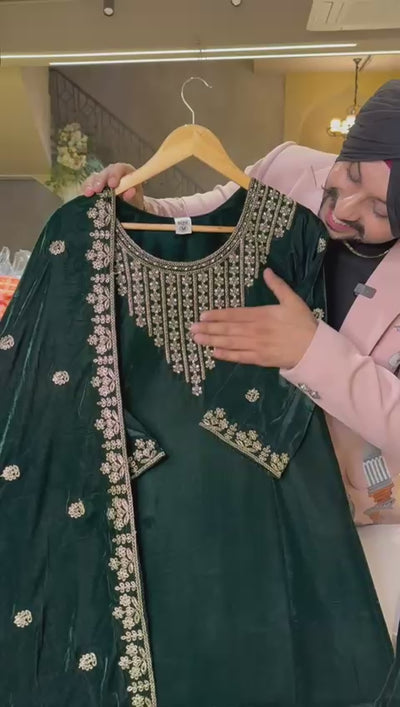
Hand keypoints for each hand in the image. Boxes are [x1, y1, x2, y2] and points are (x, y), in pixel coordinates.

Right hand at [82, 163, 144, 208]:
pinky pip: (87, 185)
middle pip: (105, 172)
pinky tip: (84, 195)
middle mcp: (113, 173)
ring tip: (88, 193)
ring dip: (90, 184)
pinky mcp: (93, 186)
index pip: (119, 169)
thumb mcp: (136, 200)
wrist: (129, 207)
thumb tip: (131, 191)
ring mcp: (102, 179)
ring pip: (94, 178)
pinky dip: (85, 189)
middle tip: (97, 189)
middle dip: (100, 180)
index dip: (115, 174)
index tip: (112, 184)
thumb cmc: (133, 201)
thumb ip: (134, 195)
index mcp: (126, 173)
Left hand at [191, 269, 317, 369]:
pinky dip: (226, 355)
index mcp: (262, 315)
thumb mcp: (292, 300)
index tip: (203, 316)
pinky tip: (214, 353)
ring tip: (197, 340)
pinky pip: (240, 357)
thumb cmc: (303, 323)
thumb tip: (267, 271)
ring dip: (212, 341)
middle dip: (209, 329)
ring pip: (231, 343)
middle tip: (191, 329)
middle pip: (228, 329)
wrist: (314, 349)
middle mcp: (256, 330)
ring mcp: (257, 346)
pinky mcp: (260, 360)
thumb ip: (278, 286)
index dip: (217, 315)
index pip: (235, 314)